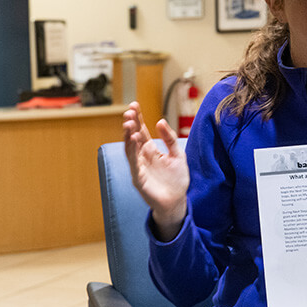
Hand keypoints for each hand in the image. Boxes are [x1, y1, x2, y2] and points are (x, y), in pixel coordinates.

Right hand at [122, 102, 188, 240]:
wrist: (177, 202)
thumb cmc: (176, 180)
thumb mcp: (178, 155)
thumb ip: (170, 139)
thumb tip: (160, 121)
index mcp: (150, 150)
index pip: (141, 130)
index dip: (138, 118)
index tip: (134, 105)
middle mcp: (142, 157)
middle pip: (133, 137)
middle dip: (130, 124)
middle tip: (129, 112)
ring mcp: (138, 167)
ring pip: (130, 149)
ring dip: (128, 136)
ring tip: (129, 123)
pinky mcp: (138, 179)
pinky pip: (133, 164)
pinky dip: (132, 152)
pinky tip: (133, 140)